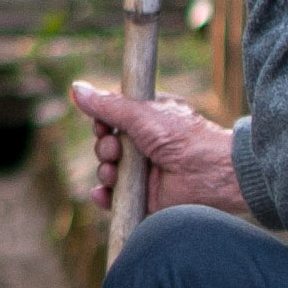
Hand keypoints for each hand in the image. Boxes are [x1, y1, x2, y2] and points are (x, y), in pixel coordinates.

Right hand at [67, 82, 245, 218]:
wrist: (211, 173)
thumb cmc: (184, 137)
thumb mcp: (142, 114)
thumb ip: (108, 105)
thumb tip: (76, 88)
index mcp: (148, 121)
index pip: (113, 120)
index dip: (102, 123)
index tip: (102, 124)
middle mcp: (146, 146)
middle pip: (106, 146)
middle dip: (104, 148)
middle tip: (116, 150)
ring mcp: (145, 173)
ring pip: (108, 171)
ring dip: (105, 171)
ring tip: (115, 172)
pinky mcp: (146, 198)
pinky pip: (115, 198)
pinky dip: (105, 197)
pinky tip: (102, 194)